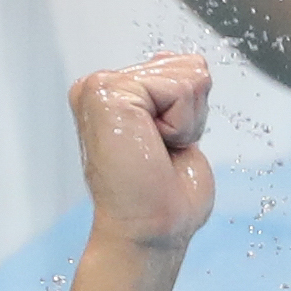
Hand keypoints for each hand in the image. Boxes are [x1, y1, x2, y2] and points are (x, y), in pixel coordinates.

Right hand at [68, 53, 215, 250]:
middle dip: (190, 115)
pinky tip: (154, 147)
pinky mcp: (108, 93)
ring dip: (186, 121)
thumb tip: (182, 59)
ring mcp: (100, 86)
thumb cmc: (164, 197)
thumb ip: (175, 93)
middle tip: (162, 153)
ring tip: (156, 152)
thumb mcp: (178, 131)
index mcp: (113, 93)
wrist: (149, 230)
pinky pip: (180, 89)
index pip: (182, 69)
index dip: (191, 113)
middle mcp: (100, 85)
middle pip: (188, 67)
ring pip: (187, 76)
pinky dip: (181, 124)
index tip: (164, 149)